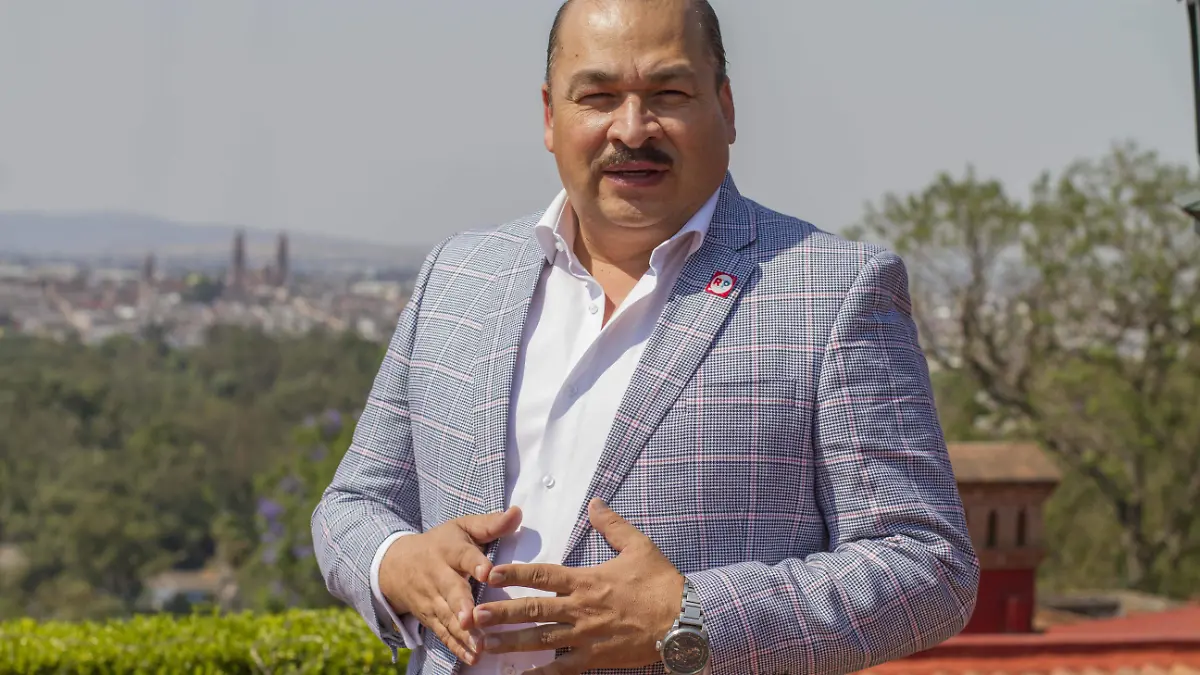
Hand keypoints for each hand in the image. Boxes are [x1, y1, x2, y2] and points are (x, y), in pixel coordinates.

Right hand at [379, 506, 521, 665]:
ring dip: (462, 633)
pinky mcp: (429, 617)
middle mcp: (439, 575)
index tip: (488, 572)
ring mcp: (432, 599)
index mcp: (450, 550)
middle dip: (461, 605)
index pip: (464, 555)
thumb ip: (490, 524)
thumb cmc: (441, 544)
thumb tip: (518, 513)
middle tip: (472, 618)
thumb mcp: (462, 527)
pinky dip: (456, 647)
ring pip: (447, 617)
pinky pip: (442, 633)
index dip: (475, 563)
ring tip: (479, 647)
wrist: (395, 564)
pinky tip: (472, 658)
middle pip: (451, 590)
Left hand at [473, 499, 683, 674]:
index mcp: (586, 580)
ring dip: (511, 643)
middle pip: (533, 610)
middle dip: (502, 612)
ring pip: (540, 641)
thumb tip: (594, 503)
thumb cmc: (662, 583)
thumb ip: (612, 525)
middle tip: (475, 614)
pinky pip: (562, 670)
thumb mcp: (639, 546)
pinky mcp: (595, 658)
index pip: (542, 575)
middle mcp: (580, 609)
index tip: (490, 573)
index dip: (514, 574)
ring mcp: (586, 636)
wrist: (685, 620)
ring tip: (484, 645)